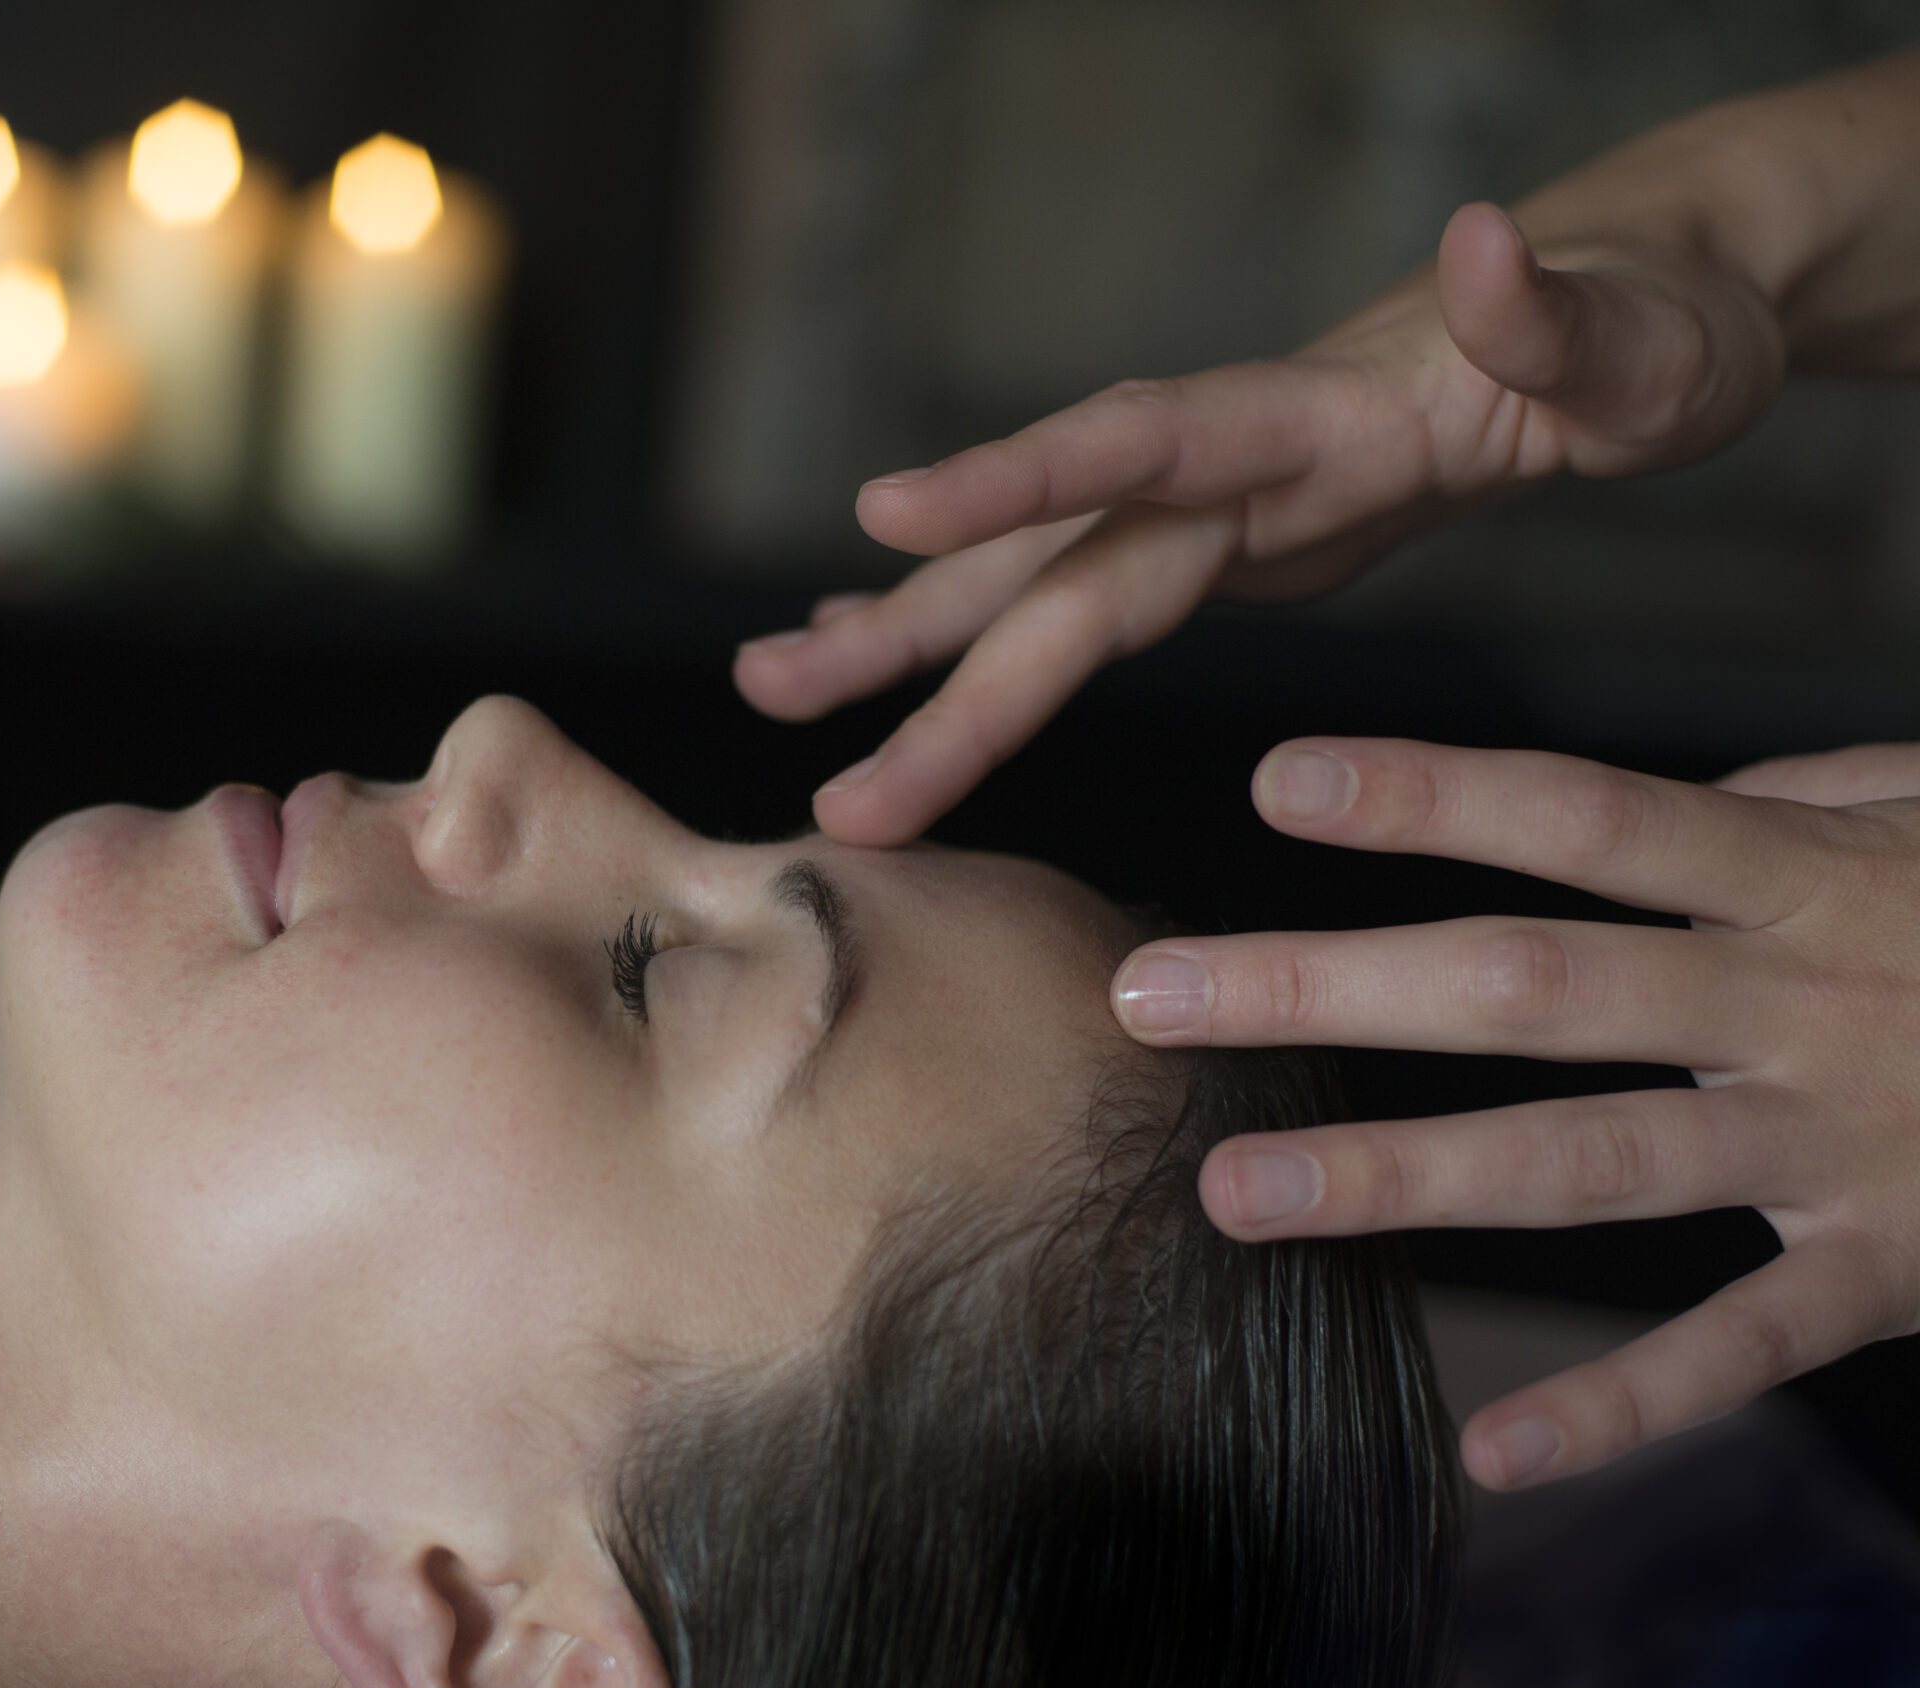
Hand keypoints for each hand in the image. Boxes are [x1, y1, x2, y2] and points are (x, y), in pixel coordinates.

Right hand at [735, 202, 1784, 845]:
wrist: (1634, 335)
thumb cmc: (1656, 339)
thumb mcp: (1646, 342)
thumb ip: (1554, 315)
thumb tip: (1488, 233)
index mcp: (1312, 416)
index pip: (1140, 443)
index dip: (1020, 480)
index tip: (886, 518)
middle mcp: (1233, 461)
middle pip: (1054, 552)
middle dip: (917, 637)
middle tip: (779, 707)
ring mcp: (1218, 507)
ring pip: (1039, 584)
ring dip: (905, 641)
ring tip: (777, 690)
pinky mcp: (1224, 549)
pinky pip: (1079, 601)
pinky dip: (981, 632)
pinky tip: (894, 661)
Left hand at [1105, 737, 1919, 1489]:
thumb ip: (1803, 803)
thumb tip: (1677, 802)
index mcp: (1810, 875)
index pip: (1588, 818)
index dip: (1435, 797)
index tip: (1272, 783)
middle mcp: (1801, 1002)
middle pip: (1529, 988)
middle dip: (1327, 988)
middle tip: (1149, 996)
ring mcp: (1843, 1145)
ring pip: (1591, 1164)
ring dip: (1402, 1181)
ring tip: (1236, 1196)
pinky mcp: (1897, 1270)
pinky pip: (1743, 1351)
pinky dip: (1622, 1407)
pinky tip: (1485, 1449)